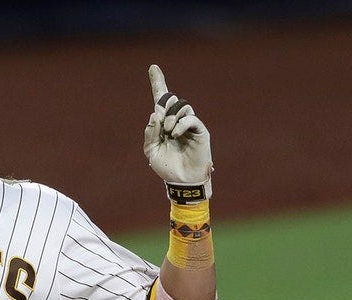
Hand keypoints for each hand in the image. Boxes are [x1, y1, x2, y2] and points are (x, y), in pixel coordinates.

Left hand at [142, 65, 212, 188]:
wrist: (181, 180)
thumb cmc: (166, 167)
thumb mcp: (151, 151)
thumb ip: (150, 133)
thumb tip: (154, 114)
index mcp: (163, 123)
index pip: (160, 99)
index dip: (157, 82)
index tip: (152, 67)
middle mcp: (176, 120)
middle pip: (171, 99)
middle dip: (163, 107)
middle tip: (162, 126)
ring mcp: (189, 124)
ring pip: (181, 106)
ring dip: (171, 117)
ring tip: (169, 133)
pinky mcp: (200, 130)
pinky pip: (190, 118)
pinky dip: (180, 124)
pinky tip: (175, 134)